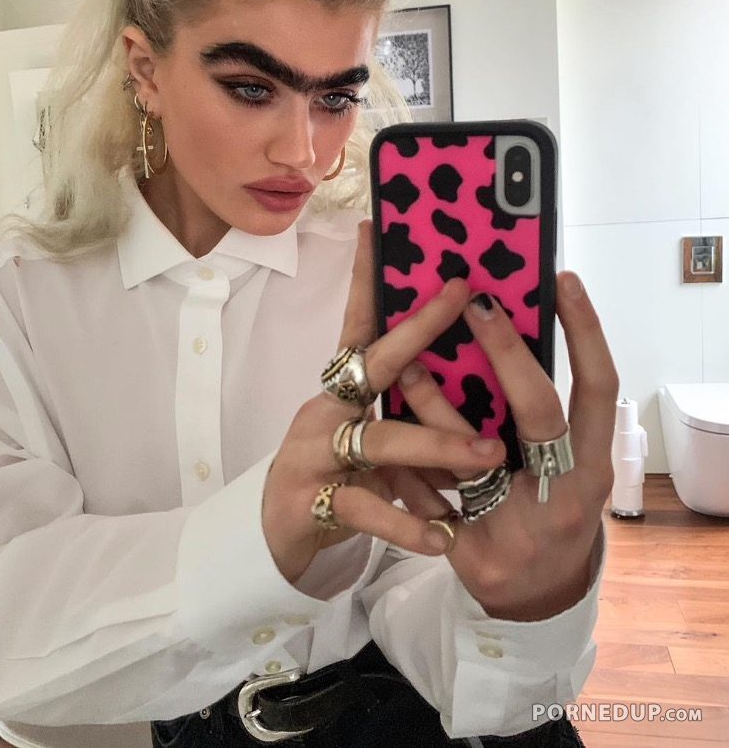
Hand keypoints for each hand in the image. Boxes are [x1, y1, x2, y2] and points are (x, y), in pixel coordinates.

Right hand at [261, 221, 505, 584]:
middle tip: (460, 295)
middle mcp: (328, 408)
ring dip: (435, 444)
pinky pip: (366, 509)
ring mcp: (317, 452)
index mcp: (344, 387)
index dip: (368, 278)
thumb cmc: (336, 470)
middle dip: (418, 327)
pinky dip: (405, 523)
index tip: (377, 227)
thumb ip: (405, 402)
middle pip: (373, 362)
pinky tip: (443, 537)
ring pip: (379, 440)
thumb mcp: (368, 428)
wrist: (276, 532)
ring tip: (487, 452)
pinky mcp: (314, 501)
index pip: (360, 323)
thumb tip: (462, 366)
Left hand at [397, 273, 617, 620]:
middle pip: (541, 412)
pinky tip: (385, 443)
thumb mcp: (561, 462)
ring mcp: (525, 528)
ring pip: (475, 457)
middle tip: (475, 300)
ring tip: (407, 363)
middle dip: (507, 352)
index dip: (585, 333)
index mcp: (592, 460)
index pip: (599, 387)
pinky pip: (433, 503)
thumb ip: (533, 410)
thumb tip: (490, 326)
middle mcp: (569, 492)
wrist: (536, 598)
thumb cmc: (548, 509)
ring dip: (436, 406)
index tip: (561, 280)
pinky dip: (409, 470)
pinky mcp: (478, 557)